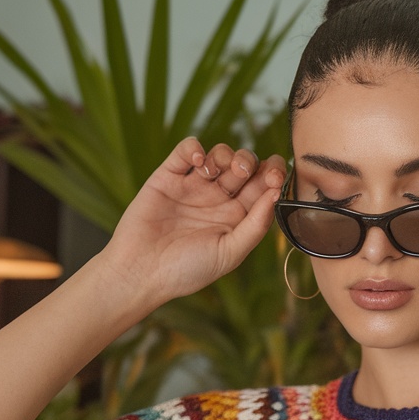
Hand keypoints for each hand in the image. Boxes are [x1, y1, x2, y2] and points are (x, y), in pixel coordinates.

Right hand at [99, 138, 286, 307]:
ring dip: (224, 155)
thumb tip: (277, 194)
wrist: (141, 272)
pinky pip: (185, 151)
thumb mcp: (230, 253)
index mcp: (236, 217)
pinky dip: (194, 147)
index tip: (276, 176)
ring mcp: (193, 186)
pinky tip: (198, 160)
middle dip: (249, 161)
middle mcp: (217, 199)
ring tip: (215, 172)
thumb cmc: (187, 270)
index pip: (262, 188)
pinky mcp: (168, 177)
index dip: (273, 175)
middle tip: (243, 171)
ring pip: (218, 154)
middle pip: (244, 167)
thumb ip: (255, 225)